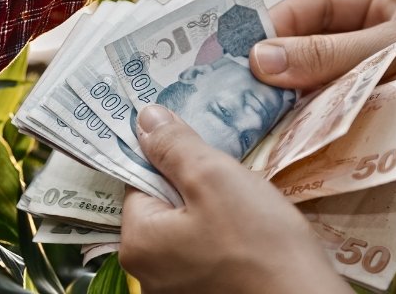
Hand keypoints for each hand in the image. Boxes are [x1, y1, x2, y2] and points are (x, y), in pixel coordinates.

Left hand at [119, 105, 348, 293]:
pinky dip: (224, 240)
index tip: (203, 157)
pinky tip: (251, 237)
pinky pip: (205, 254)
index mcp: (136, 244)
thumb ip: (173, 145)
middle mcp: (146, 273)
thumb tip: (144, 118)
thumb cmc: (259, 242)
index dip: (171, 161)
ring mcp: (175, 290)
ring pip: (187, 229)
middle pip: (162, 207)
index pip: (139, 182)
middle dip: (194, 188)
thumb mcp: (213, 177)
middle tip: (231, 185)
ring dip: (212, 213)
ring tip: (246, 212)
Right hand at [250, 0, 395, 208]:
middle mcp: (375, 45)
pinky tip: (285, 142)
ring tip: (258, 118)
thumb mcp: (395, 47)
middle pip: (309, 51)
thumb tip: (261, 57)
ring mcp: (374, 89)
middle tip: (243, 86)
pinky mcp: (374, 130)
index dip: (280, 23)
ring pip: (315, 93)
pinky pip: (329, 129)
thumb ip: (325, 54)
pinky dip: (307, 135)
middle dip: (277, 69)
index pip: (316, 6)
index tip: (247, 46)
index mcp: (385, 6)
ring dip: (288, 106)